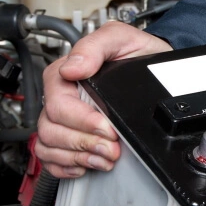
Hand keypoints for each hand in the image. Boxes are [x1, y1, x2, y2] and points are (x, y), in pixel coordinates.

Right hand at [35, 22, 172, 177]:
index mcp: (66, 74)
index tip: (108, 128)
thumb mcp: (121, 39)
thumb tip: (74, 68)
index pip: (58, 104)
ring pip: (49, 146)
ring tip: (105, 158)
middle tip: (112, 148)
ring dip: (78, 157)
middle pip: (51, 129)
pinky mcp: (70, 136)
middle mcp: (62, 97)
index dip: (82, 121)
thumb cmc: (137, 53)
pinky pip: (50, 159)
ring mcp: (64, 119)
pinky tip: (87, 164)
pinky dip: (66, 167)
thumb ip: (96, 46)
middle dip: (84, 143)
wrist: (156, 68)